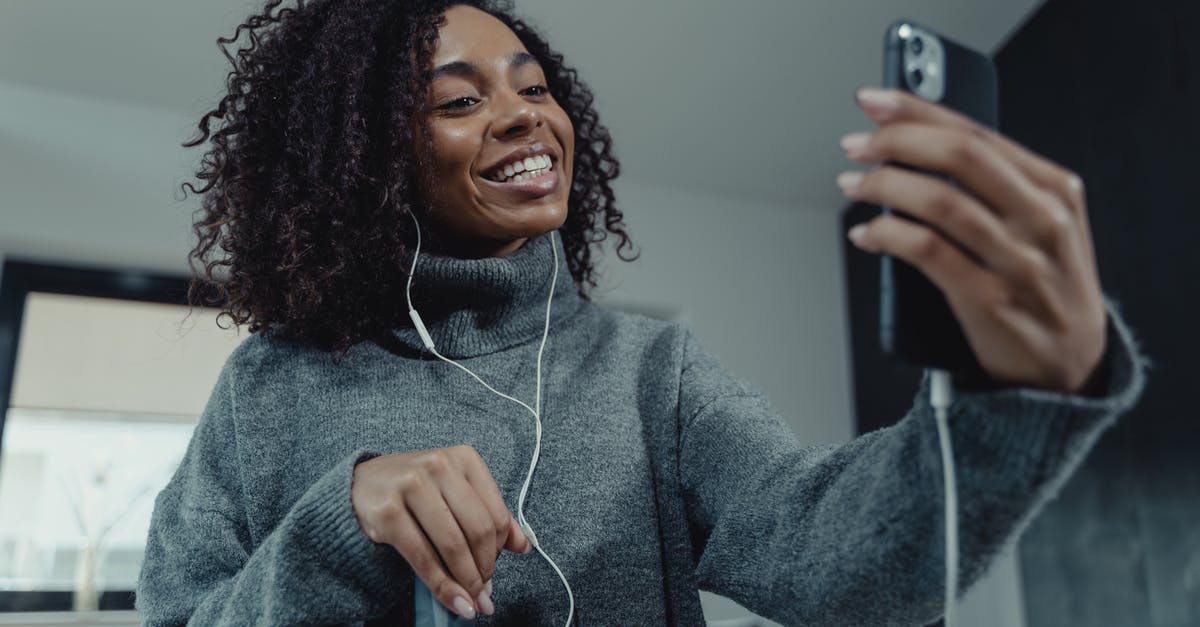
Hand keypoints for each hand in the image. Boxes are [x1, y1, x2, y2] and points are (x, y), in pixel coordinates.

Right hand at [351, 445, 530, 618]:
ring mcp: (411, 484)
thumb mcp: (454, 491)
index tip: (493, 572)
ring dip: (466, 582)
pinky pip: (423, 557)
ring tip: (471, 601)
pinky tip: (453, 602)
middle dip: (484, 570)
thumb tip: (523, 546)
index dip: (499, 551)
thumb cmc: (414, 490)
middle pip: (478, 530)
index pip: (495, 514)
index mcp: (463, 458)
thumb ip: (487, 514)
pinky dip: (442, 586)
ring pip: (453, 545)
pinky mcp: (388, 510)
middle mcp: (439, 465)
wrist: (359, 485)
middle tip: (483, 593)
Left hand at [838, 88, 1106, 393]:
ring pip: (938, 202)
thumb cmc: (1043, 288)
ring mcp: (1017, 261)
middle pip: (959, 156)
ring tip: (853, 184)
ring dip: (883, 186)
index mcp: (1055, 189)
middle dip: (897, 141)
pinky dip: (886, 235)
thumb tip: (915, 144)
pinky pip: (926, 253)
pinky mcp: (989, 301)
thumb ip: (996, 187)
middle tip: (855, 146)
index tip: (874, 101)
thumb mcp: (1041, 226)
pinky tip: (865, 234)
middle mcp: (1042, 219)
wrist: (1071, 369)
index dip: (918, 110)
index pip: (978, 133)